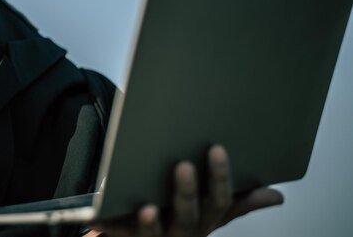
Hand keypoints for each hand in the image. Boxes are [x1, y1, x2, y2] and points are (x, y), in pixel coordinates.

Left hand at [89, 145, 283, 236]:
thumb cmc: (181, 217)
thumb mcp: (211, 211)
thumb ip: (240, 203)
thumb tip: (277, 195)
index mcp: (205, 219)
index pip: (219, 202)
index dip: (219, 177)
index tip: (216, 148)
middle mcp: (183, 231)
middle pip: (188, 215)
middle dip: (186, 192)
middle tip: (182, 165)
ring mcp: (155, 236)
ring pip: (156, 232)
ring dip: (152, 222)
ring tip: (147, 208)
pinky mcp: (126, 236)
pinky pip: (118, 234)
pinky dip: (110, 227)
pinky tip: (99, 220)